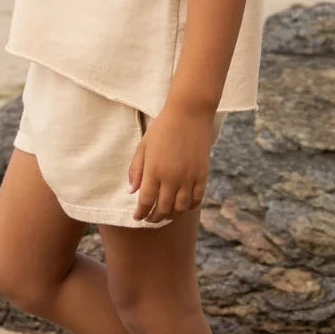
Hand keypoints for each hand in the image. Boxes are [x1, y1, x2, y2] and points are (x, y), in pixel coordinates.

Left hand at [127, 101, 215, 223]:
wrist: (189, 114)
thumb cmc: (162, 128)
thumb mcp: (143, 146)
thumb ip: (136, 170)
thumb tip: (132, 191)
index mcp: (154, 170)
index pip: (146, 201)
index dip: (141, 213)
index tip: (137, 217)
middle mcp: (172, 177)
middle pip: (163, 208)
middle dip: (155, 217)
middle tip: (149, 219)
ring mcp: (189, 177)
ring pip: (181, 208)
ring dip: (172, 215)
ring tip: (165, 215)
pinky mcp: (202, 175)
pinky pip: (197, 199)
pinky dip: (189, 207)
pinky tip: (182, 206)